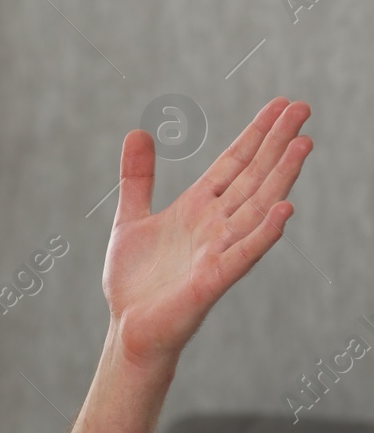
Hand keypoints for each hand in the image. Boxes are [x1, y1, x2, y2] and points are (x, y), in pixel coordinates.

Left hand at [103, 97, 311, 369]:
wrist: (130, 328)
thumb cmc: (136, 280)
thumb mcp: (130, 218)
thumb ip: (137, 178)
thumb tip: (137, 131)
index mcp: (197, 208)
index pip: (234, 163)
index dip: (256, 134)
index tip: (281, 104)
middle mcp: (215, 224)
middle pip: (253, 176)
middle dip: (276, 143)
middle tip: (303, 108)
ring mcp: (218, 251)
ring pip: (257, 207)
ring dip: (280, 177)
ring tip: (302, 144)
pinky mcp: (213, 279)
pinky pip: (243, 253)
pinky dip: (263, 232)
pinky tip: (283, 209)